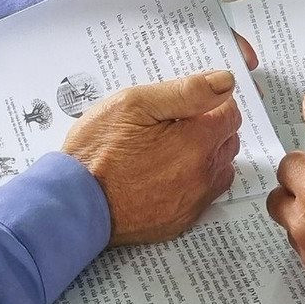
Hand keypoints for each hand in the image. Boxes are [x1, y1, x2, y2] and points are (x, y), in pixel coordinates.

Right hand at [62, 71, 242, 244]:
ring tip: (169, 148)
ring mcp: (192, 202)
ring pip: (219, 169)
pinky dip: (193, 182)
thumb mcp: (134, 104)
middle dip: (209, 127)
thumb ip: (186, 91)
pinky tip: (166, 173)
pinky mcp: (180, 221)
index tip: (191, 102)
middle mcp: (202, 175)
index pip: (231, 113)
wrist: (74, 202)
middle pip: (228, 141)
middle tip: (174, 123)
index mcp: (196, 142)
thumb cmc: (97, 152)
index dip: (212, 102)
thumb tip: (225, 82)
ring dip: (205, 155)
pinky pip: (203, 196)